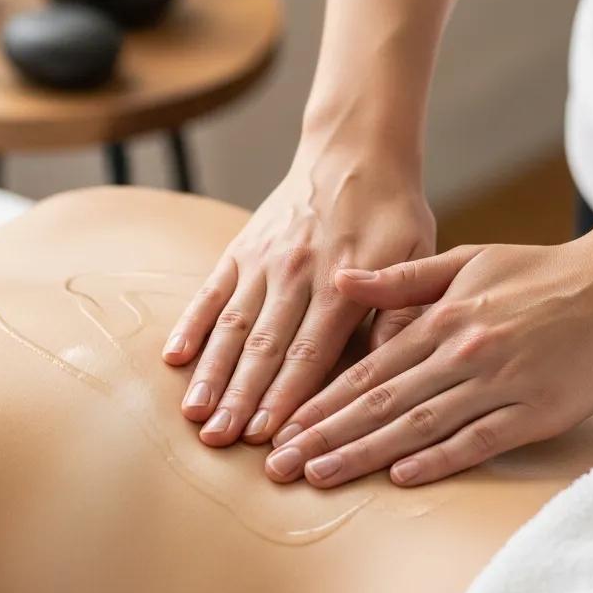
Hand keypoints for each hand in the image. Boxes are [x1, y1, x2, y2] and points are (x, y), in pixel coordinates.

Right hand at [162, 137, 434, 447]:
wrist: (354, 150)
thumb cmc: (392, 211)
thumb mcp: (416, 255)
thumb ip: (399, 312)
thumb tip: (384, 370)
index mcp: (342, 283)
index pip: (311, 353)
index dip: (288, 397)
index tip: (270, 437)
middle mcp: (296, 274)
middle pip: (264, 347)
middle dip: (242, 399)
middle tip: (221, 442)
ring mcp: (264, 260)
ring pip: (233, 325)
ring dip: (213, 372)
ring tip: (195, 415)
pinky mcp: (241, 248)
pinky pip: (211, 291)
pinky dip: (192, 324)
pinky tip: (175, 358)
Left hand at [265, 234, 592, 487]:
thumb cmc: (536, 272)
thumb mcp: (465, 260)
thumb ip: (401, 278)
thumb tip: (339, 281)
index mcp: (440, 319)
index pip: (367, 369)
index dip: (321, 400)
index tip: (282, 427)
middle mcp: (461, 352)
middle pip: (380, 402)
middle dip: (324, 435)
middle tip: (278, 466)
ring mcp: (499, 382)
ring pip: (418, 424)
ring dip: (364, 453)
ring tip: (318, 475)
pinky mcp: (538, 411)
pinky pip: (480, 440)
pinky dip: (439, 459)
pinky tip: (400, 478)